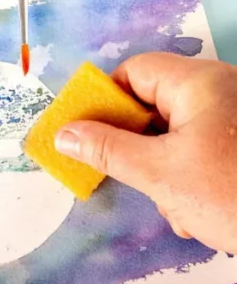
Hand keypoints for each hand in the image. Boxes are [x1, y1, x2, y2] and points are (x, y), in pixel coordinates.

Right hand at [55, 53, 236, 252]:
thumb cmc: (232, 195)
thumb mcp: (159, 174)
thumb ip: (106, 150)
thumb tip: (63, 134)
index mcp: (200, 84)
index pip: (135, 71)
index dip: (105, 99)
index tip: (88, 133)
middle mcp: (221, 92)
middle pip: (153, 106)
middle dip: (137, 149)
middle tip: (131, 176)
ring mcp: (233, 121)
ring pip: (174, 137)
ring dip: (163, 174)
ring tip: (175, 205)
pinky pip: (199, 152)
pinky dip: (188, 180)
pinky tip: (195, 212)